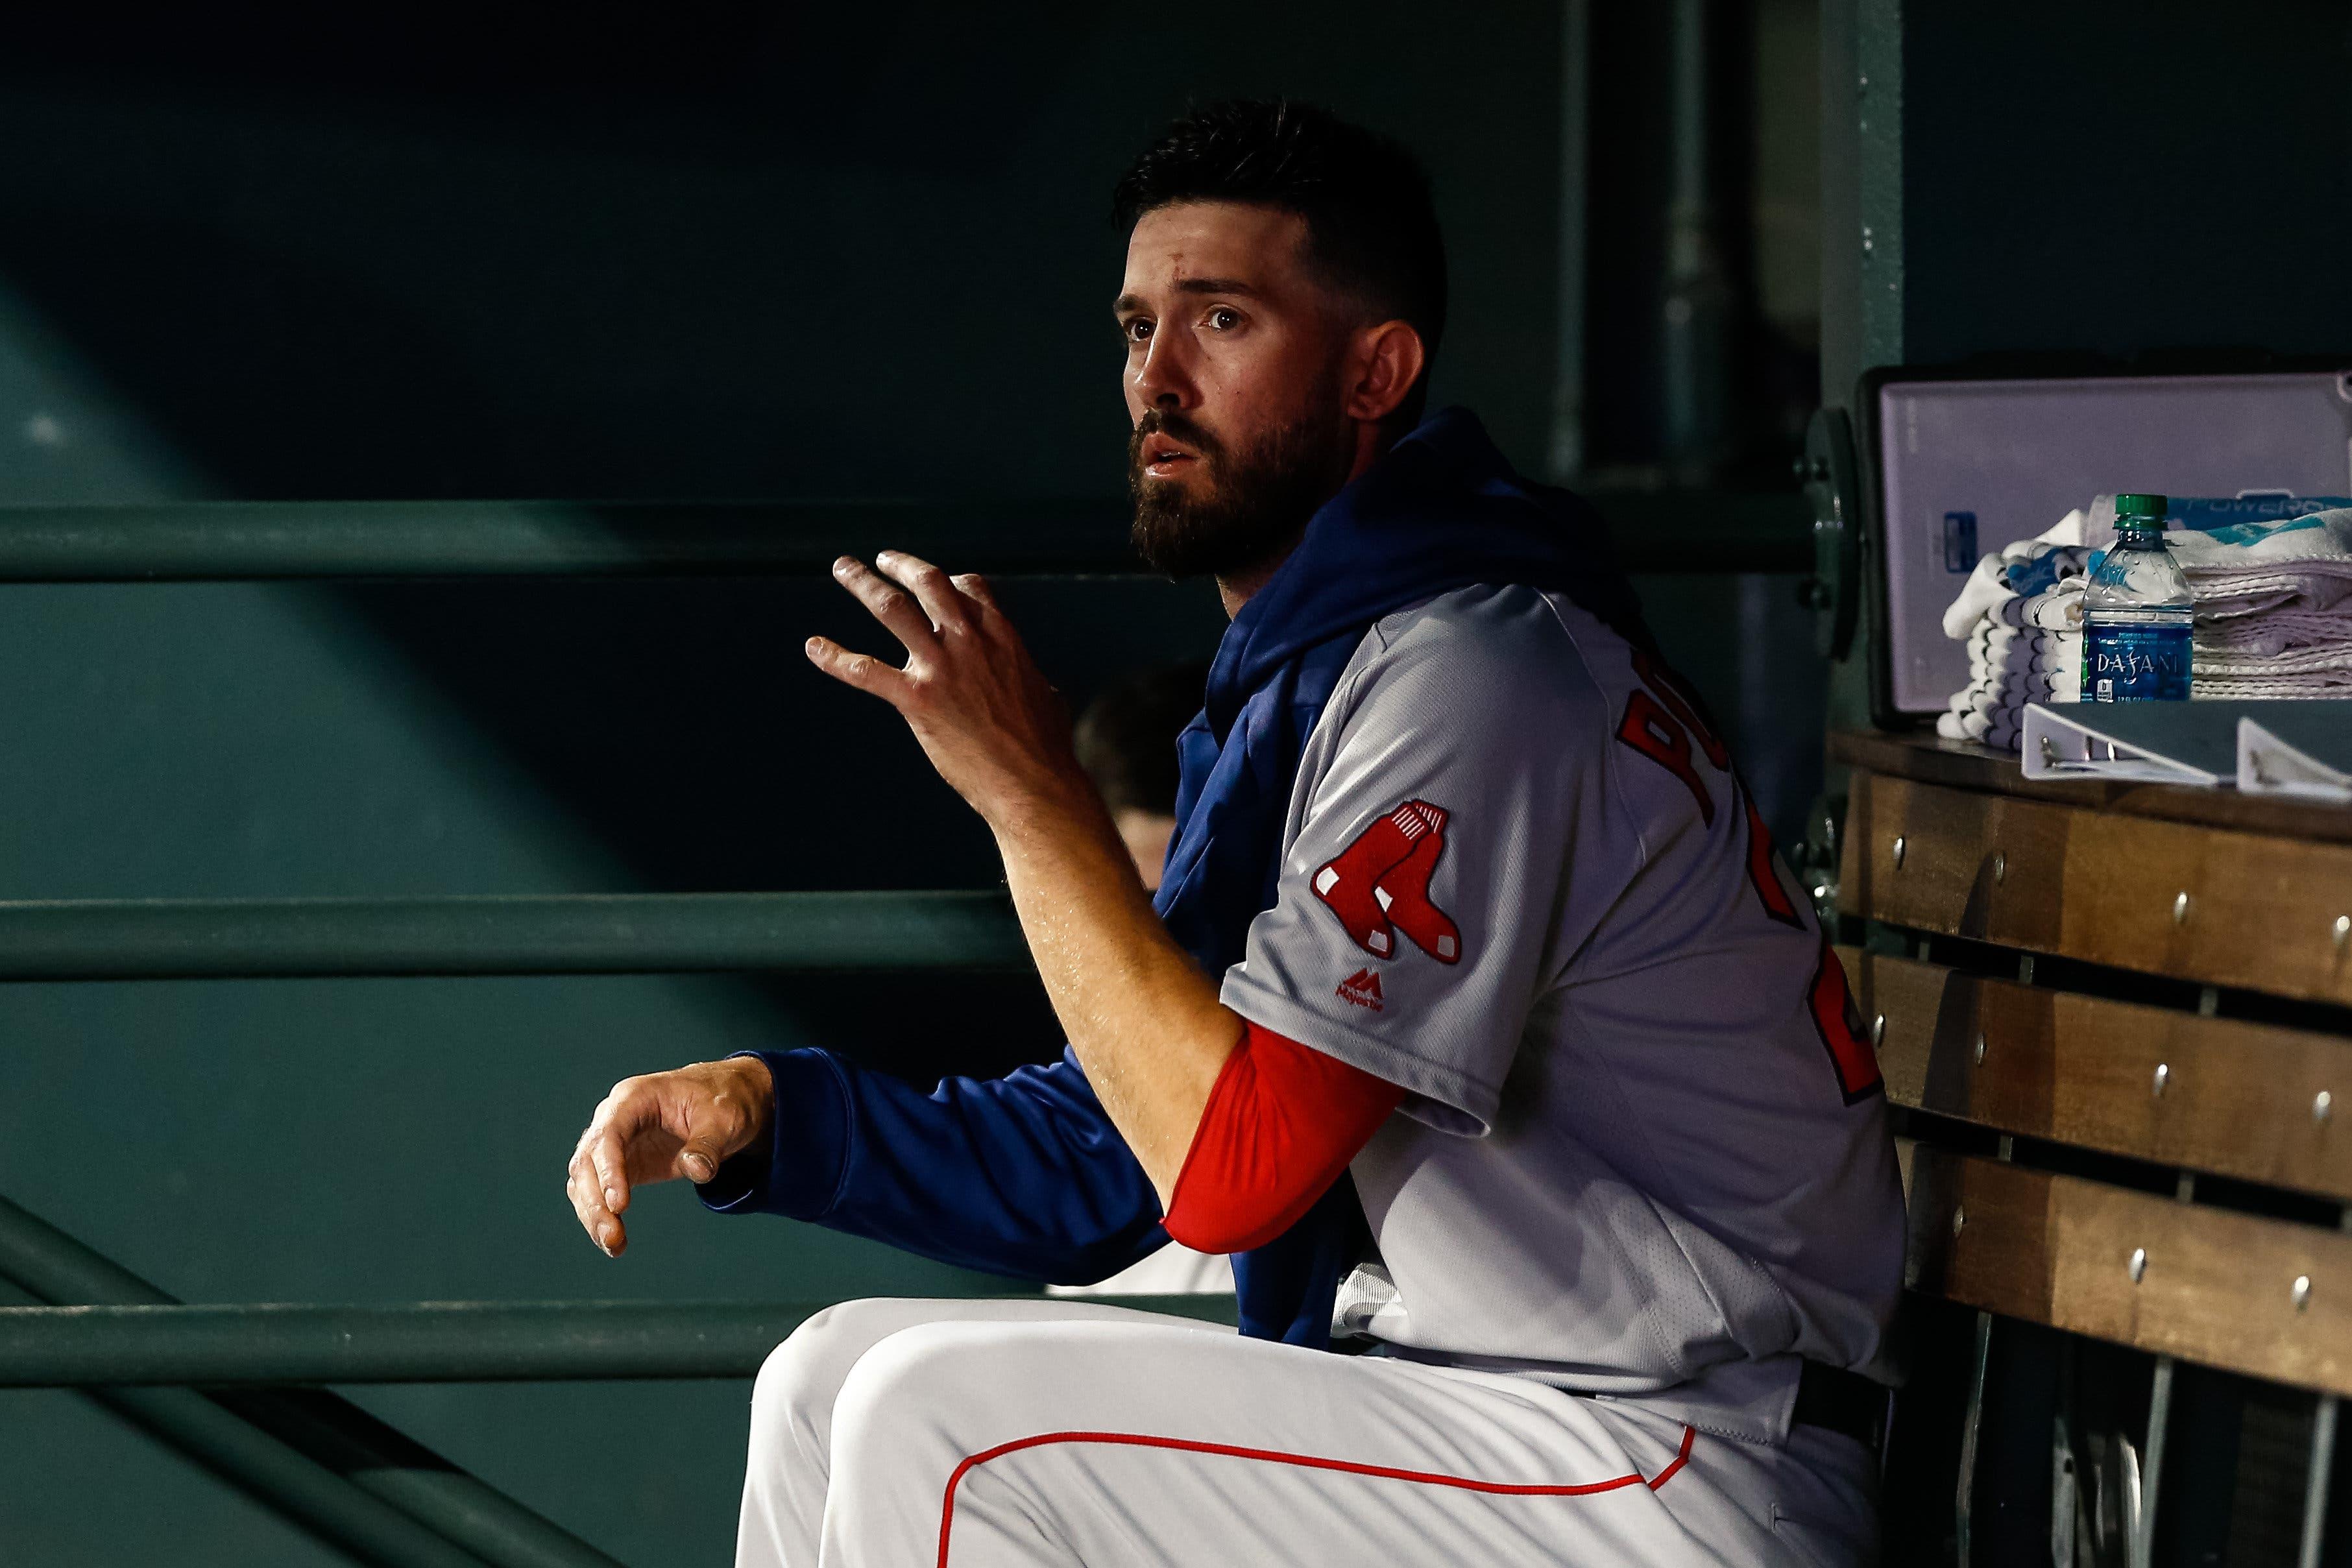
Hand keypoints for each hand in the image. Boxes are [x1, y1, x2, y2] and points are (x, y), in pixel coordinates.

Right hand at [565, 1056, 773, 1256]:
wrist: (726, 1101)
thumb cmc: (722, 1101)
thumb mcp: (724, 1118)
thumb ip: (708, 1144)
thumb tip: (696, 1170)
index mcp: (634, 1097)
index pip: (608, 1134)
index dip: (609, 1170)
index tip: (620, 1205)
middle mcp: (614, 1118)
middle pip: (588, 1161)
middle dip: (596, 1202)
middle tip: (612, 1237)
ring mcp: (614, 1143)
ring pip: (585, 1181)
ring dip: (594, 1215)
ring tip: (614, 1247)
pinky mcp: (620, 1165)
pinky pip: (598, 1192)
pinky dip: (601, 1216)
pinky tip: (615, 1243)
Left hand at [807, 552, 1088, 826]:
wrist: (1034, 782)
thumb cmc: (1046, 747)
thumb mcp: (1045, 696)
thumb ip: (1028, 678)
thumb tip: (1035, 685)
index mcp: (1003, 637)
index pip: (970, 587)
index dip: (950, 580)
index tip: (937, 583)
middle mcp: (970, 641)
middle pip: (930, 582)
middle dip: (902, 565)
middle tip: (882, 559)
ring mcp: (941, 668)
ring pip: (893, 608)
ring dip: (864, 584)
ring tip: (843, 567)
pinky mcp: (917, 700)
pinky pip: (865, 670)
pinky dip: (834, 657)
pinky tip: (813, 647)